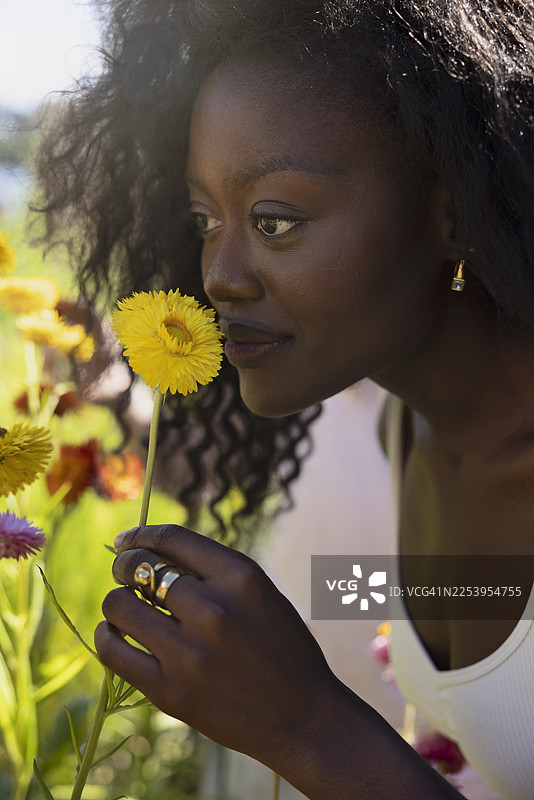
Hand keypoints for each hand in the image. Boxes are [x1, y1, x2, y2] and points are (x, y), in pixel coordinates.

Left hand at [95, 524, 337, 769]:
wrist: (303, 716)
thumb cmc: (283, 649)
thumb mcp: (261, 594)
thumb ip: (215, 573)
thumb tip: (153, 554)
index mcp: (240, 576)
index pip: (173, 538)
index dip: (142, 534)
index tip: (127, 539)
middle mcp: (214, 608)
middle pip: (141, 568)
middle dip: (124, 565)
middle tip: (123, 573)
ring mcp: (190, 652)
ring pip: (120, 605)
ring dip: (115, 600)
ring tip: (121, 606)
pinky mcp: (170, 691)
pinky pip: (114, 651)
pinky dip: (106, 635)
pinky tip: (113, 632)